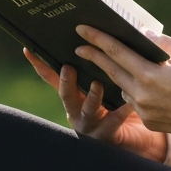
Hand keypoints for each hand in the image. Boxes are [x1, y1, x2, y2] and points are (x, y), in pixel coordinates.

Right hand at [23, 48, 167, 162]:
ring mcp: (90, 124)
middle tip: (67, 67)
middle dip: (66, 81)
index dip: (41, 65)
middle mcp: (77, 110)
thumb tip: (106, 33)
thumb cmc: (124, 102)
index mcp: (75, 94)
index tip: (29, 49)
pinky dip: (121, 110)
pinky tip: (128, 102)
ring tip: (97, 85)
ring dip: (91, 97)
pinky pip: (114, 121)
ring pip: (87, 110)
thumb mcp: (111, 81)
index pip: (53, 78)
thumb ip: (105, 63)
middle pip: (66, 95)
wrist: (141, 136)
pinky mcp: (107, 135)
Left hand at [72, 26, 170, 136]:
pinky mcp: (149, 122)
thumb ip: (161, 43)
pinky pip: (135, 102)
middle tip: (80, 46)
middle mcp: (142, 94)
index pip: (116, 52)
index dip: (97, 39)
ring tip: (111, 62)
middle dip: (94, 56)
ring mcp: (144, 111)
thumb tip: (141, 33)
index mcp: (150, 74)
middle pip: (111, 70)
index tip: (82, 29)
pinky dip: (135, 90)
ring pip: (123, 87)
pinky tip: (140, 83)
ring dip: (118, 74)